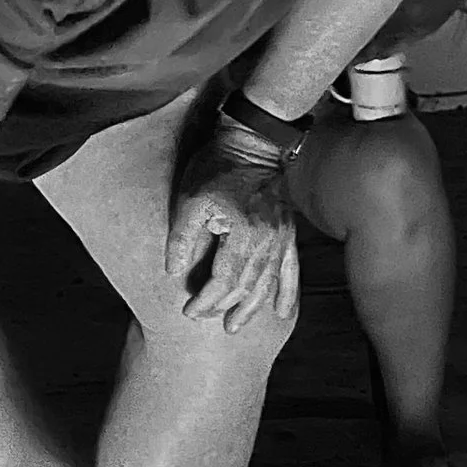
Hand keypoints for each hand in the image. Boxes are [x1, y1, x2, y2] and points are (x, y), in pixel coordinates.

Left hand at [166, 144, 298, 330]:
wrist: (253, 141)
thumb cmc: (218, 167)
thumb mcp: (190, 200)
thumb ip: (183, 238)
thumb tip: (175, 271)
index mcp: (242, 234)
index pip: (224, 280)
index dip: (206, 300)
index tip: (188, 310)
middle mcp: (267, 240)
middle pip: (247, 286)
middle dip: (225, 307)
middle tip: (207, 320)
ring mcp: (281, 237)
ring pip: (268, 283)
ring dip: (252, 308)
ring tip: (237, 325)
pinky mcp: (287, 232)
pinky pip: (291, 269)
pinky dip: (286, 292)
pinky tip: (281, 311)